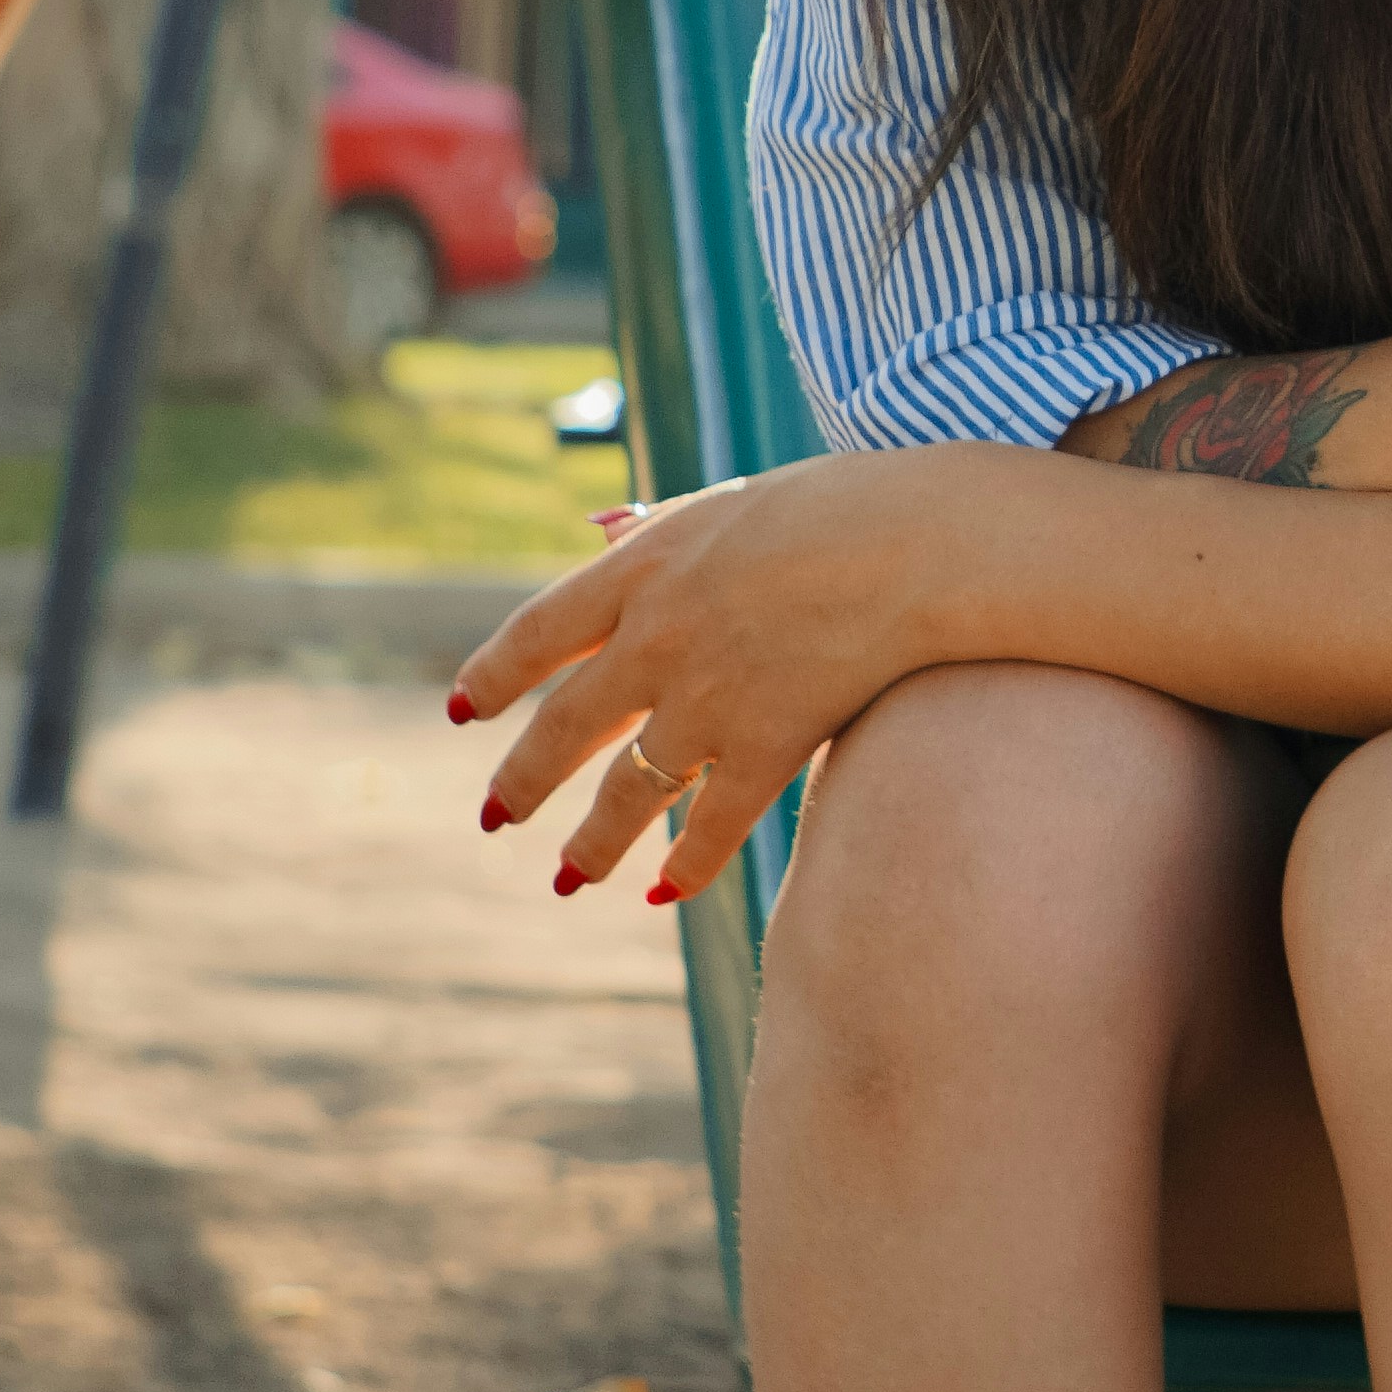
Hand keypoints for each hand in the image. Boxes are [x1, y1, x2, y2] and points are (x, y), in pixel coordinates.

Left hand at [447, 450, 983, 907]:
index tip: (466, 711)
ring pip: (627, 792)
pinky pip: (712, 822)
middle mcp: (656, 639)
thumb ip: (659, 526)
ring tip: (567, 879)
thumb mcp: (730, 501)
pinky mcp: (767, 744)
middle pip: (564, 727)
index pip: (537, 634)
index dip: (493, 677)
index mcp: (641, 568)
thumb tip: (597, 531)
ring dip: (591, 844)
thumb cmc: (843, 504)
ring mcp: (708, 697)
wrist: (924, 541)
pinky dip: (686, 862)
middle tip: (495, 818)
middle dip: (523, 781)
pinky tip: (665, 891)